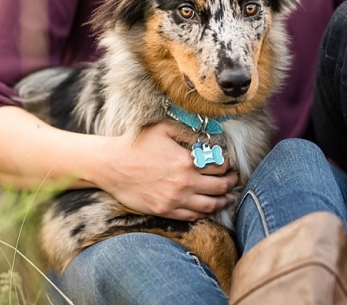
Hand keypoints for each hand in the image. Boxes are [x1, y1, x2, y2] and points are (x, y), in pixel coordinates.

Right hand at [97, 122, 238, 220]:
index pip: (219, 166)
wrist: (111, 165)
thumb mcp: (164, 130)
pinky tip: (208, 208)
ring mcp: (174, 199)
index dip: (227, 165)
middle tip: (234, 181)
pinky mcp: (164, 210)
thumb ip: (188, 134)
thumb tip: (209, 138)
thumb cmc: (137, 144)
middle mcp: (184, 183)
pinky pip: (191, 216)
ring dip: (222, 201)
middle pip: (219, 188)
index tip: (229, 164)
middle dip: (231, 184)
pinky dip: (204, 213)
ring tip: (228, 197)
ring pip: (209, 206)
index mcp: (186, 161)